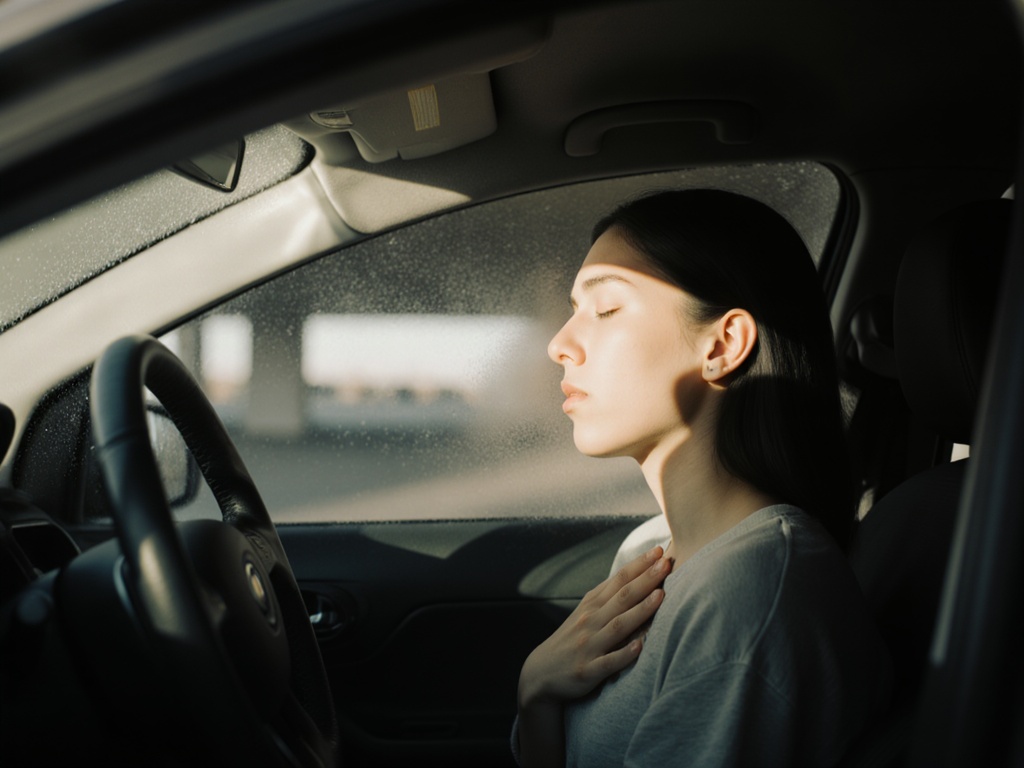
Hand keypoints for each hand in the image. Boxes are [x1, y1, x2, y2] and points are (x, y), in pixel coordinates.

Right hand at [518, 545, 669, 708]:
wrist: (541, 673)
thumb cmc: (572, 639)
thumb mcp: (585, 613)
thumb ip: (608, 597)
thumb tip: (638, 575)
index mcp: (592, 605)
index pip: (618, 580)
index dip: (639, 565)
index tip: (659, 550)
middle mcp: (590, 621)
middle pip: (621, 597)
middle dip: (645, 579)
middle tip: (666, 563)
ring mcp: (589, 646)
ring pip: (618, 626)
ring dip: (640, 610)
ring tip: (661, 595)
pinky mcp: (587, 671)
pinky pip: (608, 662)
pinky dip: (624, 654)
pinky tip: (640, 647)